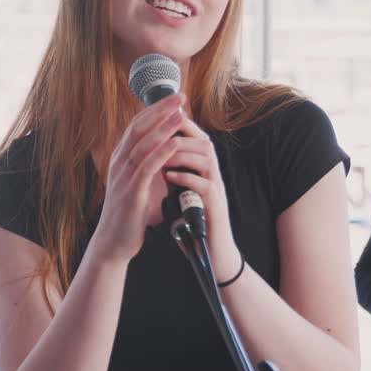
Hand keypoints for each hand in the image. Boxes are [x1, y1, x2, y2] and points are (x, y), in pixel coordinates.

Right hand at [88, 92, 188, 263]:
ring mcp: (124, 177)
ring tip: (181, 114)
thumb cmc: (130, 213)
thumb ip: (149, 164)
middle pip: (139, 128)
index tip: (174, 98)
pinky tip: (174, 143)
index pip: (138, 125)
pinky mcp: (131, 192)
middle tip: (179, 96)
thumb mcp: (140, 183)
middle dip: (160, 110)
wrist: (114, 242)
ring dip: (163, 128)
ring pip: (143, 144)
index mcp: (122, 159)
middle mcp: (119, 163)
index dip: (155, 109)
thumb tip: (168, 148)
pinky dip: (161, 152)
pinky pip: (147, 167)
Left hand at [161, 116, 240, 279]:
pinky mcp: (215, 205)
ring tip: (160, 153)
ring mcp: (216, 188)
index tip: (157, 118)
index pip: (195, 137)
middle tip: (158, 130)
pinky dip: (186, 178)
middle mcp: (213, 174)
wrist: (211, 252)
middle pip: (203, 141)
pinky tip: (168, 177)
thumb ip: (173, 169)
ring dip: (181, 153)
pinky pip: (204, 184)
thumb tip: (154, 149)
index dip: (178, 125)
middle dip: (180, 133)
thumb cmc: (193, 220)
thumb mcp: (181, 189)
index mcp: (204, 168)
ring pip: (205, 158)